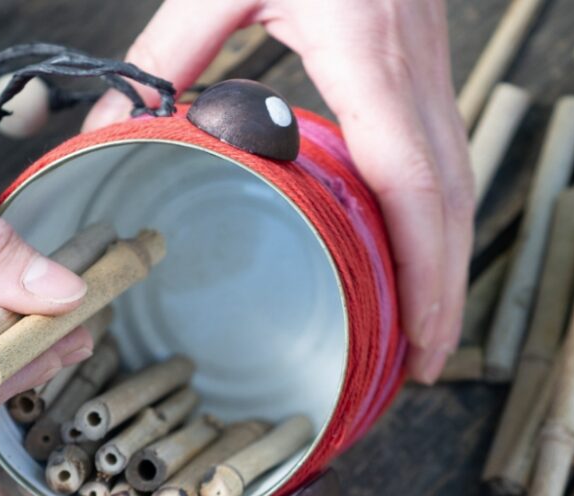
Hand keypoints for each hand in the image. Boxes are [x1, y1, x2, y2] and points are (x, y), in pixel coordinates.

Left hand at [84, 0, 473, 382]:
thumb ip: (167, 57)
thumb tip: (116, 135)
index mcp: (368, 51)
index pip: (413, 185)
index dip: (424, 272)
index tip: (419, 338)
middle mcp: (415, 67)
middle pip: (451, 202)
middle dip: (445, 291)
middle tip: (426, 366)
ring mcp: (429, 66)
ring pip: (458, 183)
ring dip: (446, 262)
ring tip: (425, 329)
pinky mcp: (421, 67)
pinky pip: (442, 157)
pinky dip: (434, 219)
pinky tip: (413, 254)